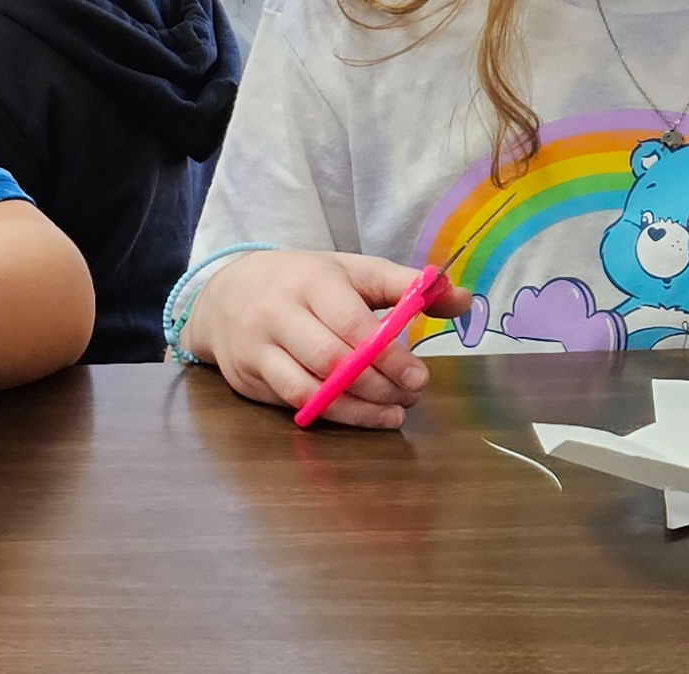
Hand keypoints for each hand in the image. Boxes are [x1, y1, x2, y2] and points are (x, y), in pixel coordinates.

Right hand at [178, 249, 462, 428]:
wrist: (225, 294)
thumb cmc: (303, 282)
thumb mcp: (352, 272)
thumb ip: (405, 286)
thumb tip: (463, 299)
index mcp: (312, 280)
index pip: (353, 324)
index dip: (390, 356)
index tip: (419, 377)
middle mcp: (278, 312)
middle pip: (332, 360)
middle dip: (378, 385)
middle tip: (409, 396)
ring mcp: (258, 347)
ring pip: (310, 389)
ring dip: (358, 408)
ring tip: (392, 413)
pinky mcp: (248, 377)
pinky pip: (294, 404)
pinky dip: (332, 415)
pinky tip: (360, 416)